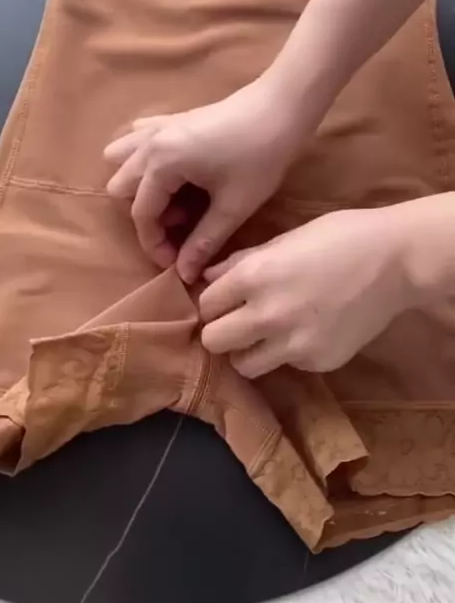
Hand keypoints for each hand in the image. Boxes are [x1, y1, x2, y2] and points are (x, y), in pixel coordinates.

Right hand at [104, 75, 297, 283]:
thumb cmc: (260, 157)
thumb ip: (204, 242)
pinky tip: (170, 172)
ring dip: (143, 187)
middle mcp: (150, 144)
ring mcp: (159, 127)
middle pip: (126, 188)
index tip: (176, 264)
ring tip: (177, 203)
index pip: (141, 214)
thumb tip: (184, 274)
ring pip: (127, 162)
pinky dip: (147, 160)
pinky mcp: (173, 120)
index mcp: (160, 164)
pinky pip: (141, 140)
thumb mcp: (233, 207)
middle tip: (181, 231)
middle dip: (148, 217)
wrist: (282, 106)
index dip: (155, 244)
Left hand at [199, 207, 415, 376]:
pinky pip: (285, 365)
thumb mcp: (284, 238)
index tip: (225, 301)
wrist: (397, 261)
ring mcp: (293, 344)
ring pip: (243, 365)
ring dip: (248, 351)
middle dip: (221, 331)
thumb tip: (207, 278)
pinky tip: (309, 331)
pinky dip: (288, 353)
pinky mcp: (317, 362)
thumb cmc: (339, 237)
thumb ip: (240, 262)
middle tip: (238, 322)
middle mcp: (267, 315)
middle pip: (213, 341)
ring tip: (267, 335)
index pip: (205, 305)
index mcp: (254, 276)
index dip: (213, 302)